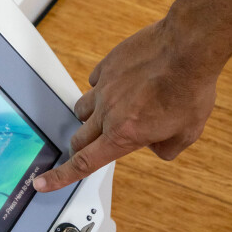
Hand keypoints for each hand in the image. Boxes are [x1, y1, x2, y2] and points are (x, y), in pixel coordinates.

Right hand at [33, 19, 218, 191]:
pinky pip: (95, 81)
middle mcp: (107, 113)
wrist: (187, 48)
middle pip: (79, 138)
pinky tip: (122, 84)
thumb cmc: (190, 89)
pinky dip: (104, 88)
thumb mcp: (187, 133)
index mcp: (123, 135)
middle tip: (90, 147)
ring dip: (91, 117)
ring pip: (81, 109)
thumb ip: (165, 148)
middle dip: (81, 147)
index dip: (59, 177)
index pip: (84, 163)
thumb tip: (155, 145)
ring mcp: (104, 87)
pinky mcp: (107, 66)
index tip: (42, 183)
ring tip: (111, 111)